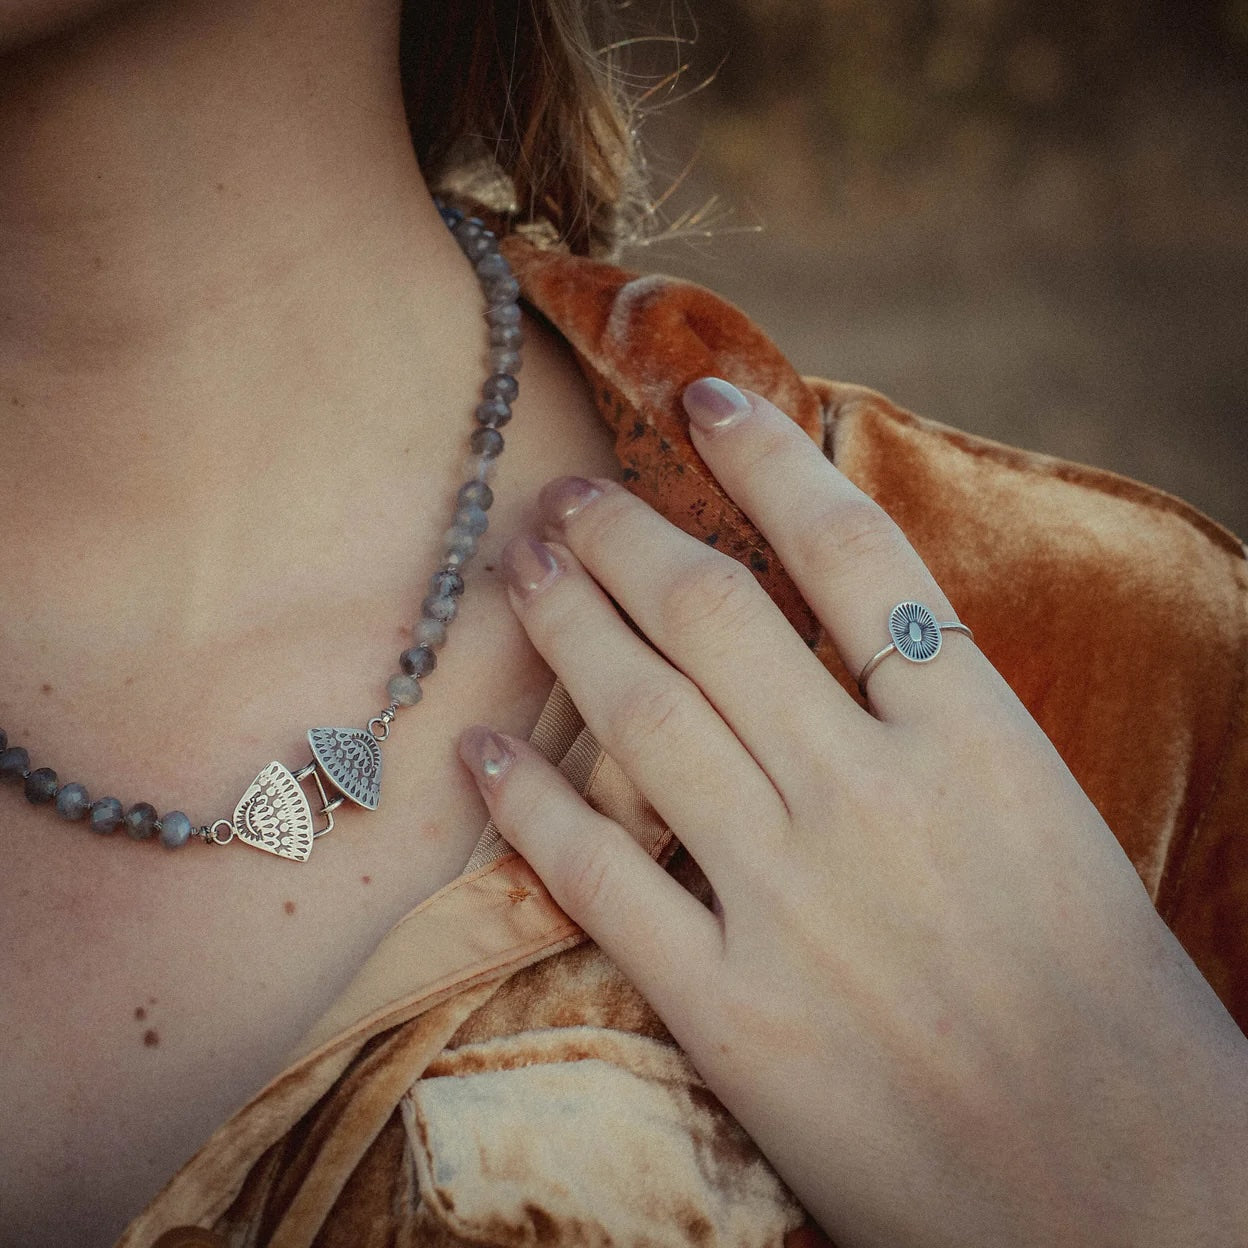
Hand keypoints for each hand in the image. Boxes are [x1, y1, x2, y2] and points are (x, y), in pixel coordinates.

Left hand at [457, 378, 1247, 1246]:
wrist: (1125, 1184)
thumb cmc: (1099, 993)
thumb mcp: (1036, 812)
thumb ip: (932, 716)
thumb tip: (834, 619)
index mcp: (974, 738)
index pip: (851, 551)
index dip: (767, 457)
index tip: (699, 398)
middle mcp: (876, 798)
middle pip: (714, 616)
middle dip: (621, 537)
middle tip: (561, 497)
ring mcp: (796, 903)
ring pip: (645, 720)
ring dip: (567, 627)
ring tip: (519, 569)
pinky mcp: (733, 1013)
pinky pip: (602, 879)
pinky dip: (527, 806)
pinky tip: (476, 750)